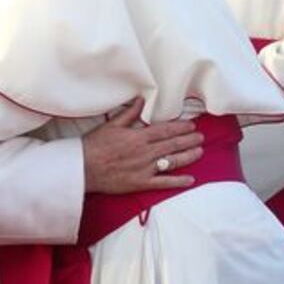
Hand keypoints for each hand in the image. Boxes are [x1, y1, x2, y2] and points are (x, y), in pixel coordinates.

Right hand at [82, 99, 203, 193]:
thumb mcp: (111, 125)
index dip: (180, 127)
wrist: (82, 169)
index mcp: (138, 137)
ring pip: (172, 162)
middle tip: (202, 137)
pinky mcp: (140, 183)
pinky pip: (163, 183)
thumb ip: (129, 113)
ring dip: (188, 156)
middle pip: (172, 145)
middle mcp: (145, 152)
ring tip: (200, 152)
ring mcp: (144, 169)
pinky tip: (190, 180)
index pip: (165, 130)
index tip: (192, 125)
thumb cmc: (94, 145)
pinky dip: (178, 181)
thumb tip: (141, 100)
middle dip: (189, 140)